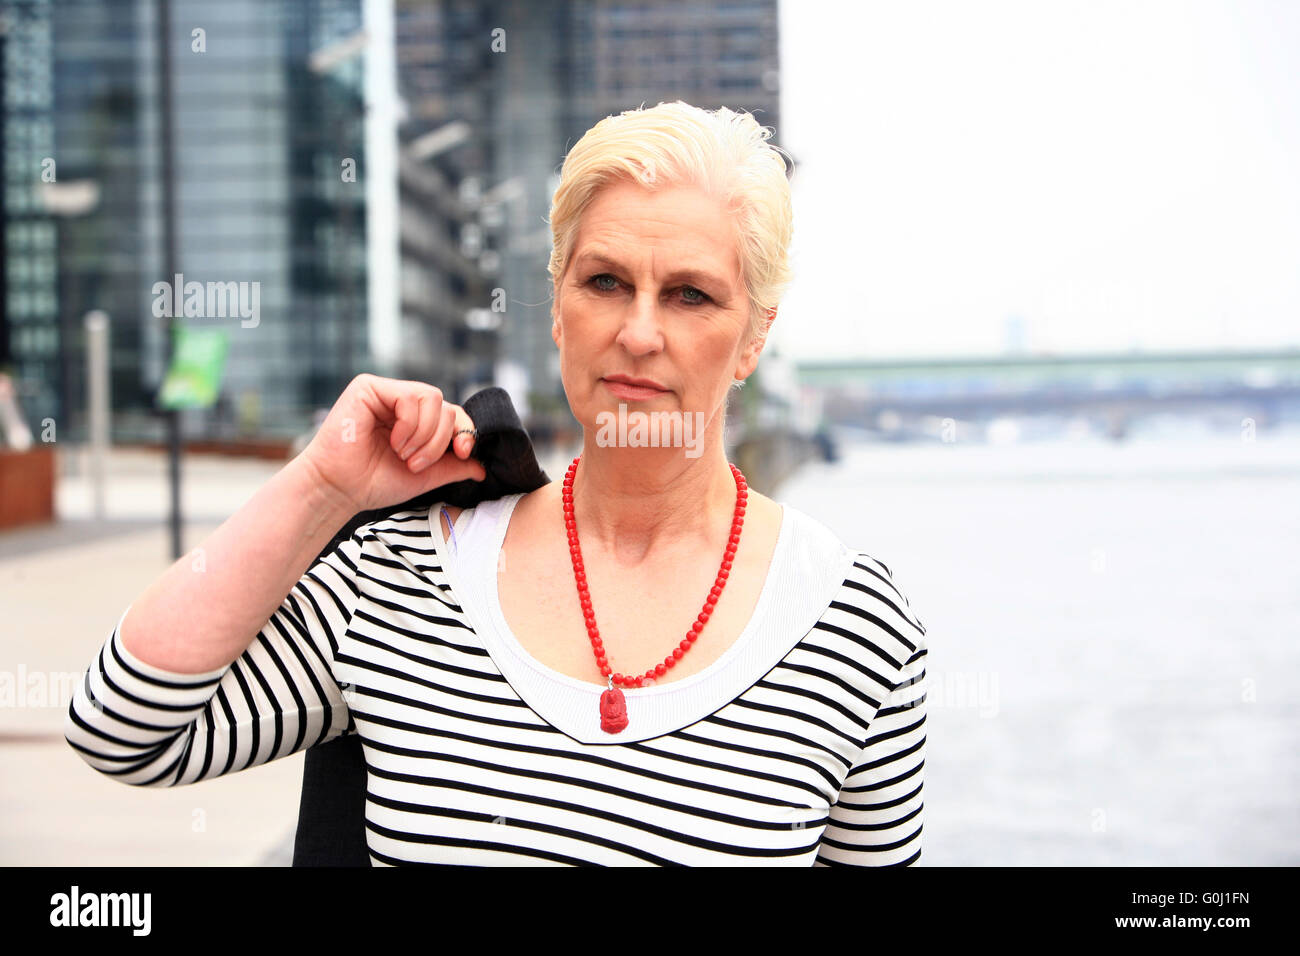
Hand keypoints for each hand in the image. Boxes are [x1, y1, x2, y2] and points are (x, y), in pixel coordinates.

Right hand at [297, 373, 485, 513]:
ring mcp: (386, 392)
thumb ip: (454, 467)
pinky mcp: (369, 387)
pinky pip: (410, 396)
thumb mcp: (426, 476)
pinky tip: (393, 441)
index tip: (463, 453)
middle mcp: (403, 403)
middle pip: (446, 407)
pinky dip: (409, 424)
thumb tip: (483, 467)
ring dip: (425, 434)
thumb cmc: (375, 483)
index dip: (465, 431)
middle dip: (439, 441)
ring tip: (403, 454)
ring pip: (433, 398)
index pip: (454, 414)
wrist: (341, 489)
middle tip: (415, 464)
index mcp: (417, 420)